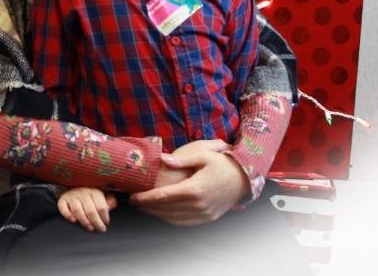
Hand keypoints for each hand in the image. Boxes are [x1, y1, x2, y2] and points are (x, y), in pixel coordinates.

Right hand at [57, 186, 116, 232]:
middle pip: (90, 211)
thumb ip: (109, 200)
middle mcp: (82, 192)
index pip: (101, 206)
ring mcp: (72, 196)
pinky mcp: (62, 199)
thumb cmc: (89, 193)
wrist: (72, 185)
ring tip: (90, 227)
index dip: (105, 217)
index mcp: (94, 191)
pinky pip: (63, 208)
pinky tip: (73, 220)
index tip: (106, 223)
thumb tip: (112, 205)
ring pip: (78, 211)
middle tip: (100, 229)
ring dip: (84, 221)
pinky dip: (68, 215)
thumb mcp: (101, 194)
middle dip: (97, 222)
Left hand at [129, 142, 248, 225]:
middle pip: (166, 209)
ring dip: (157, 214)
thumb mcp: (204, 155)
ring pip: (174, 218)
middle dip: (147, 206)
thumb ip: (182, 159)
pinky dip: (170, 219)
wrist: (244, 179)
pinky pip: (184, 222)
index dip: (146, 198)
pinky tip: (161, 212)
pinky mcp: (207, 218)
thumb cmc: (222, 164)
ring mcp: (204, 214)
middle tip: (133, 202)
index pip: (164, 197)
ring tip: (143, 207)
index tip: (133, 197)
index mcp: (196, 189)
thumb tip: (162, 159)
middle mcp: (199, 205)